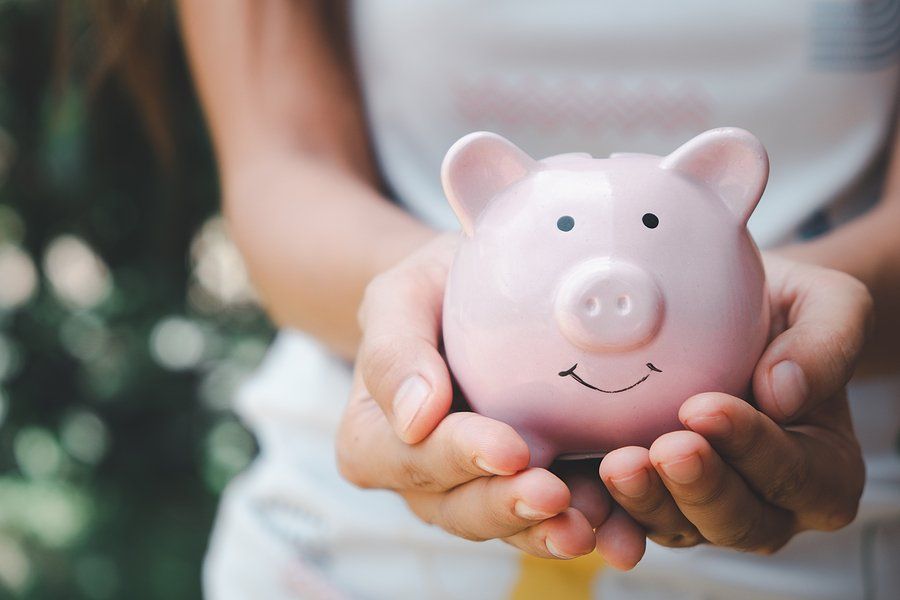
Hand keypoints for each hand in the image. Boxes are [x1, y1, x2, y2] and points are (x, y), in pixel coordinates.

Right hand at [336, 234, 597, 558]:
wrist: (471, 295)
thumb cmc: (430, 294)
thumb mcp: (399, 297)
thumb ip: (393, 350)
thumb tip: (416, 416)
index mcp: (375, 440)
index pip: (411, 459)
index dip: (459, 458)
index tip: (508, 449)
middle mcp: (422, 481)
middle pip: (460, 509)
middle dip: (509, 506)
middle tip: (554, 494)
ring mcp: (476, 492)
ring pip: (509, 527)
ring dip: (550, 530)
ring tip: (594, 523)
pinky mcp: (528, 490)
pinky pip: (553, 520)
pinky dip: (591, 527)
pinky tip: (621, 529)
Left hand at [597, 255, 871, 562]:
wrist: (725, 306)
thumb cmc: (779, 309)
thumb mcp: (824, 303)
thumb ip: (826, 342)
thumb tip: (784, 393)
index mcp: (821, 468)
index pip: (794, 472)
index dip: (752, 447)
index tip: (705, 408)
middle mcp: (765, 501)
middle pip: (736, 518)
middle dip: (698, 486)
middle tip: (665, 448)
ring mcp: (701, 507)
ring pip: (677, 528)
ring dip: (645, 503)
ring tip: (619, 465)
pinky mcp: (649, 499)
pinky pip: (625, 519)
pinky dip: (604, 514)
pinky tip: (580, 500)